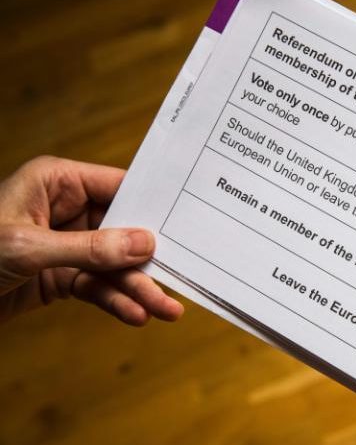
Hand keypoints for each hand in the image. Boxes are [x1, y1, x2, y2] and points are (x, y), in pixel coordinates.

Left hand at [0, 156, 183, 325]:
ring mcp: (65, 244)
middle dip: (147, 260)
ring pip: (113, 264)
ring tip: (164, 310)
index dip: (151, 206)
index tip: (185, 224)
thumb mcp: (27, 248)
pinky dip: (114, 301)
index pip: (117, 187)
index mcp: (57, 182)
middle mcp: (65, 209)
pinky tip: (133, 315)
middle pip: (122, 231)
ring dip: (137, 288)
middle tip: (178, 280)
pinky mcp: (60, 275)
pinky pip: (96, 286)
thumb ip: (89, 247)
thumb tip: (143, 244)